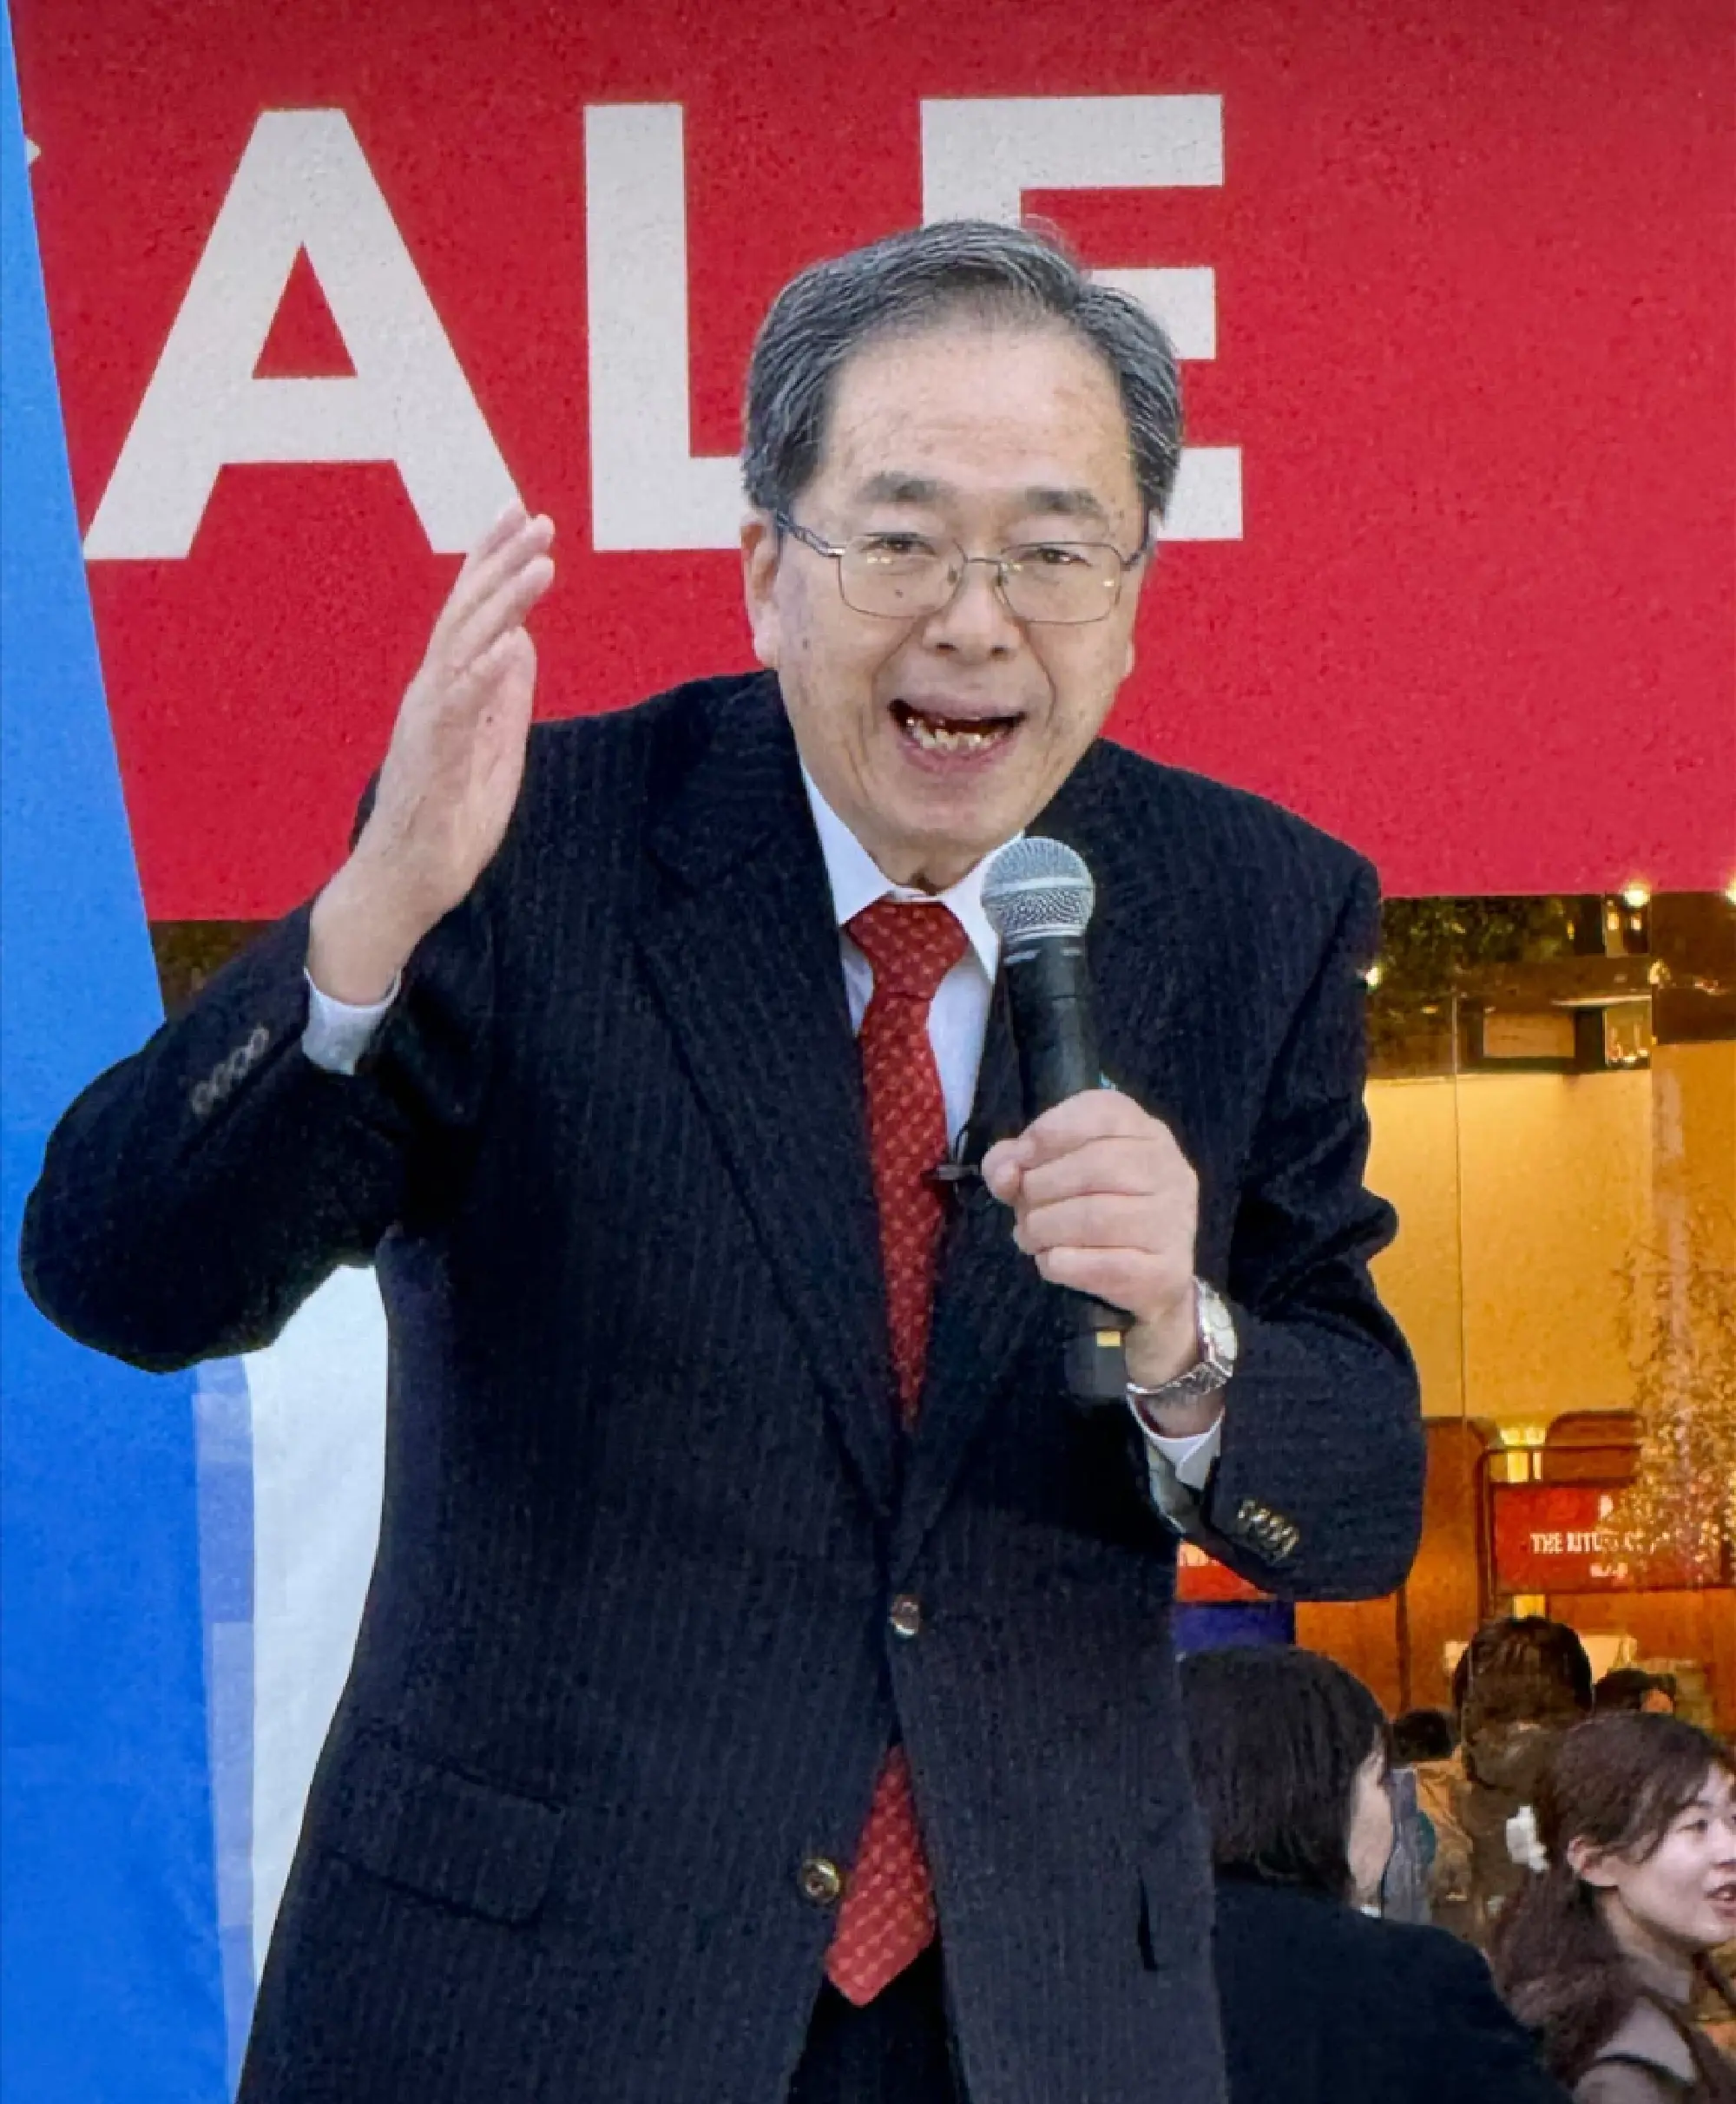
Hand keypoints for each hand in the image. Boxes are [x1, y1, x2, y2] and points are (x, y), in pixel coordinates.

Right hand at [308, 503, 555, 1000]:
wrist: (404, 887)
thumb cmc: (444, 825)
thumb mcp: (494, 752)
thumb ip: (505, 699)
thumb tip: (523, 643)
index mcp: (448, 693)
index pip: (473, 617)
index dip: (496, 565)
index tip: (525, 520)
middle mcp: (431, 696)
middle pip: (466, 615)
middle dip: (501, 563)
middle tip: (537, 517)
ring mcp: (427, 726)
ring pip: (463, 648)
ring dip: (502, 602)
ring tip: (539, 563)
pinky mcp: (431, 762)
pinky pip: (457, 710)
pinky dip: (482, 672)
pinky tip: (511, 641)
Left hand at [982, 1090, 1202, 1396]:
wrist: (1142, 1277)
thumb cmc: (1090, 1210)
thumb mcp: (1049, 1173)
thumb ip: (1015, 1162)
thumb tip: (1004, 1173)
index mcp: (1145, 1131)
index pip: (1102, 1111)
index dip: (1049, 1132)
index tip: (1021, 1159)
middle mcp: (1169, 1168)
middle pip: (1097, 1165)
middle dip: (1041, 1188)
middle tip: (1023, 1211)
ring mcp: (1175, 1219)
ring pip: (1098, 1216)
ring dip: (1046, 1228)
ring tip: (1031, 1238)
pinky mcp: (1168, 1269)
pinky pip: (1106, 1264)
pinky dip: (1064, 1263)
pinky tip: (1053, 1261)